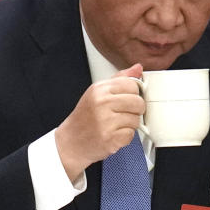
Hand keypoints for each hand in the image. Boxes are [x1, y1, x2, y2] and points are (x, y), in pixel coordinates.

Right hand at [55, 63, 144, 180]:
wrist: (71, 141)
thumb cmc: (85, 117)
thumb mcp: (98, 92)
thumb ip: (119, 79)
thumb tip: (138, 68)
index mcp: (99, 89)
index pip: (131, 85)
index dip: (134, 93)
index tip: (128, 98)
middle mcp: (102, 103)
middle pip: (138, 102)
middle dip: (136, 110)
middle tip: (125, 113)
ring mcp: (105, 121)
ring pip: (136, 120)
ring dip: (130, 125)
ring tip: (117, 125)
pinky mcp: (110, 138)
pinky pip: (131, 135)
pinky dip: (125, 137)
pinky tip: (114, 134)